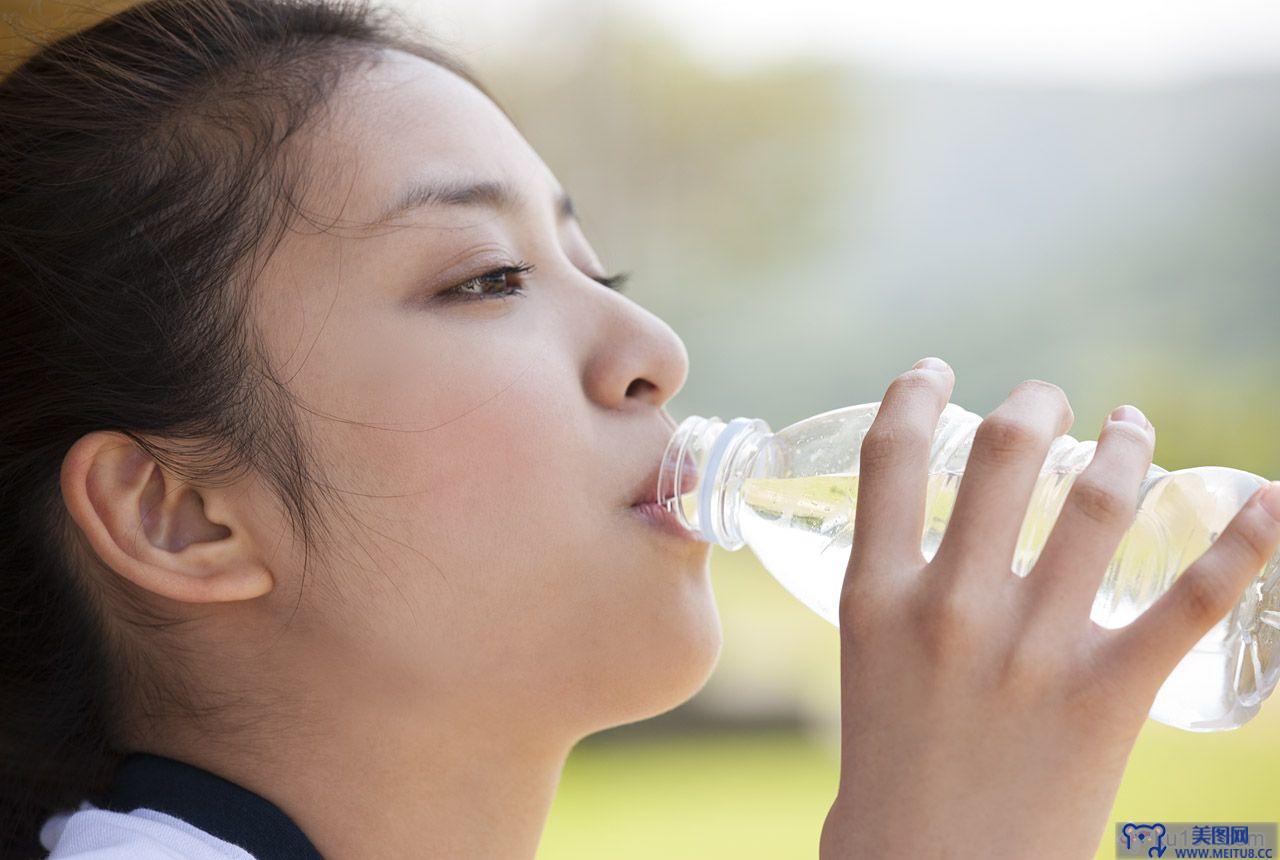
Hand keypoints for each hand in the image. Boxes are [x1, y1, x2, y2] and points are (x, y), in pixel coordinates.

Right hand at [818, 358, 1279, 858]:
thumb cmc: (891, 772)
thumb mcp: (867, 663)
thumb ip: (897, 595)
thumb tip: (937, 532)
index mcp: (876, 596)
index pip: (889, 458)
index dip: (914, 394)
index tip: (937, 372)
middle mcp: (950, 606)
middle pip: (1002, 455)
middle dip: (1033, 405)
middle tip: (1051, 403)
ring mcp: (1031, 649)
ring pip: (1095, 502)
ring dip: (1123, 445)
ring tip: (1130, 426)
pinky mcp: (1106, 696)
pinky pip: (1189, 603)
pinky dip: (1242, 542)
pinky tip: (1269, 500)